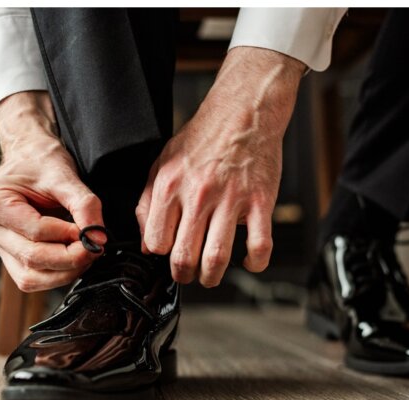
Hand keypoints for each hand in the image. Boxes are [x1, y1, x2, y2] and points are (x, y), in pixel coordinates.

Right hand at [0, 91, 106, 291]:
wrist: (30, 156)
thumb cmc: (41, 161)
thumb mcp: (65, 175)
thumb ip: (84, 205)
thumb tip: (98, 237)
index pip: (36, 231)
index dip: (69, 236)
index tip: (93, 233)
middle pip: (31, 258)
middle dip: (70, 258)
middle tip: (96, 248)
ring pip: (29, 277)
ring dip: (64, 272)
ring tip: (86, 254)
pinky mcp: (9, 255)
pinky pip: (31, 277)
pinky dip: (56, 275)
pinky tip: (73, 260)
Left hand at [137, 47, 305, 286]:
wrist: (243, 112)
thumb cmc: (204, 138)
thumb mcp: (163, 163)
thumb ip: (149, 203)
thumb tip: (147, 242)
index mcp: (171, 186)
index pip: (156, 243)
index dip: (161, 256)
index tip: (169, 256)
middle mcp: (199, 195)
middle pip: (184, 257)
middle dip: (184, 275)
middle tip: (188, 274)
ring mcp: (231, 200)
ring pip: (217, 258)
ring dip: (212, 277)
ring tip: (211, 275)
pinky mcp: (260, 201)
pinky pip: (259, 245)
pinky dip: (255, 263)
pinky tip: (249, 261)